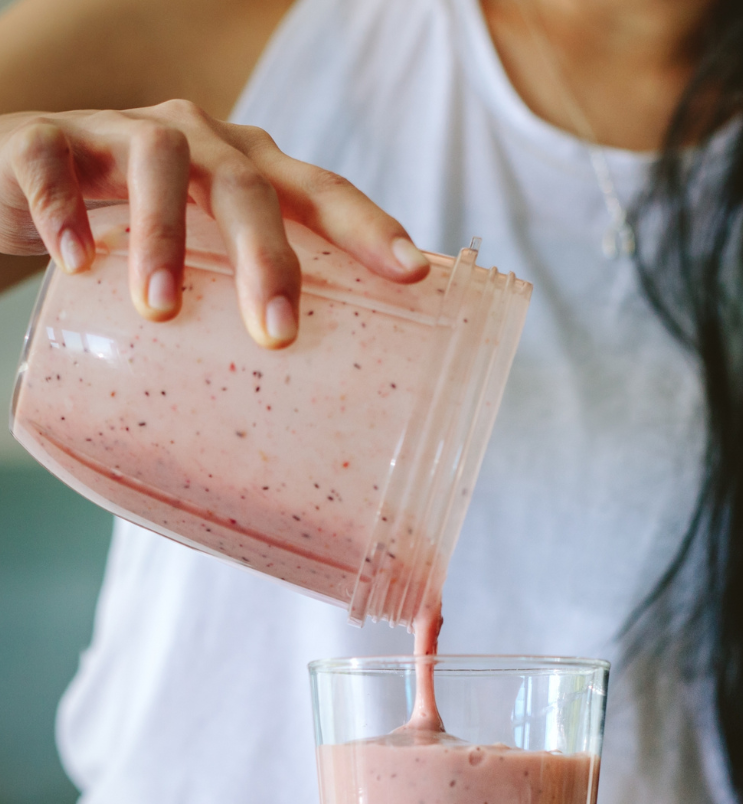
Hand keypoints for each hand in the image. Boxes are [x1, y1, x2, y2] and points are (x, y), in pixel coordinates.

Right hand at [0, 101, 428, 345]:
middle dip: (267, 255)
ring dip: (163, 235)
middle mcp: (197, 142)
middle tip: (276, 330)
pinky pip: (54, 163)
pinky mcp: (45, 140)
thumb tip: (301, 439)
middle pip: (246, 183)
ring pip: (157, 161)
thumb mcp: (200, 268)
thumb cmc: (134, 240)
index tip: (412, 272)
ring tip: (161, 308)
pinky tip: (77, 263)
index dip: (367, 225)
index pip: (319, 191)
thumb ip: (241, 316)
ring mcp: (120, 134)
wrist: (21, 184)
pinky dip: (65, 210)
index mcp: (247, 173)